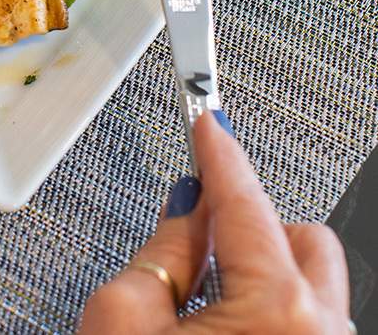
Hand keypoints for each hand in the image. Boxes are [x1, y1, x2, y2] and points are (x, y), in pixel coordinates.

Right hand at [78, 110, 351, 333]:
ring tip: (205, 310)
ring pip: (310, 284)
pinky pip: (308, 323)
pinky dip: (267, 313)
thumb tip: (185, 208)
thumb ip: (157, 250)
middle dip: (252, 228)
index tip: (208, 120)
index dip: (218, 151)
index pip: (244, 202)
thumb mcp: (123, 319)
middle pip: (303, 238)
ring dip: (260, 275)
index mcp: (276, 311)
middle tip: (198, 243)